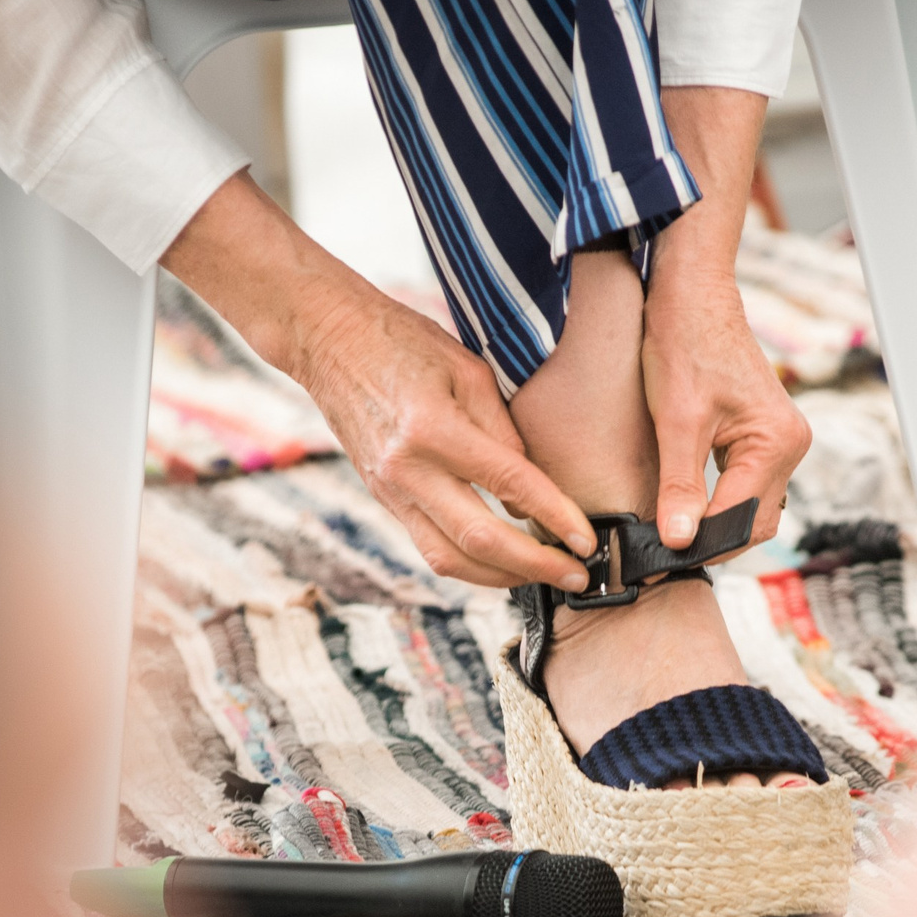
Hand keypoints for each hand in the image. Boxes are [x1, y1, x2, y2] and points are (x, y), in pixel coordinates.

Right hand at [162, 176, 592, 590]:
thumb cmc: (403, 341)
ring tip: (544, 575)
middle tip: (577, 576)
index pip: (509, 484)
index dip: (554, 516)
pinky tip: (503, 563)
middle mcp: (407, 469)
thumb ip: (502, 430)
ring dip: (503, 578)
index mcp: (432, 427)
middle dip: (535, 566)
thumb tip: (531, 488)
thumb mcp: (467, 369)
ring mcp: (390, 490)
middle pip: (479, 541)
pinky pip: (430, 547)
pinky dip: (471, 564)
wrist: (328, 339)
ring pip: (450, 560)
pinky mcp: (384, 500)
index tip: (587, 540)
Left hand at [643, 86, 812, 550]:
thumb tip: (678, 542)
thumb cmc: (684, 344)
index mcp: (777, 443)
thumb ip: (680, 486)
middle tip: (660, 559)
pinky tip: (685, 510)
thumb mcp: (676, 421)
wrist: (691, 293)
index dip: (700, 548)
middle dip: (711, 544)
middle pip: (753, 522)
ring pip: (751, 508)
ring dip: (716, 527)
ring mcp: (780, 440)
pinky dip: (719, 503)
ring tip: (669, 539)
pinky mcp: (763, 435)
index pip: (741, 521)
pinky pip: (746, 485)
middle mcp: (790, 446)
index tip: (658, 565)